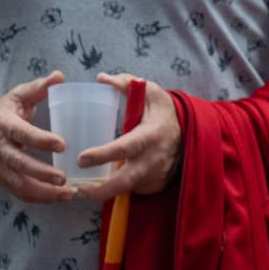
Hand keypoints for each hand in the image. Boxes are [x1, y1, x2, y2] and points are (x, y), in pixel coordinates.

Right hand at [0, 71, 75, 203]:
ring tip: (67, 192)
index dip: (40, 140)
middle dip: (41, 173)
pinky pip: (19, 192)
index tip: (62, 144)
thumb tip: (60, 76)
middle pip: (18, 164)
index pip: (22, 133)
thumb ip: (39, 87)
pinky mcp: (2, 179)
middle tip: (64, 177)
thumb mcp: (18, 95)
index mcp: (4, 125)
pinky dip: (38, 198)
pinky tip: (58, 197)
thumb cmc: (5, 112)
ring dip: (42, 191)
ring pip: (18, 184)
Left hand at [72, 75, 182, 199]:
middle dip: (99, 190)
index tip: (81, 158)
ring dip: (105, 192)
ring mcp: (156, 175)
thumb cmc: (163, 112)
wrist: (191, 131)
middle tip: (78, 189)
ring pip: (126, 189)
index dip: (102, 155)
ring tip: (85, 189)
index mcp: (150, 135)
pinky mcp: (156, 185)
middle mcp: (154, 159)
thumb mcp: (150, 93)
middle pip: (124, 181)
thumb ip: (126, 84)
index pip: (124, 148)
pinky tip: (106, 185)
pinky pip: (134, 190)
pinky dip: (119, 189)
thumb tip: (101, 78)